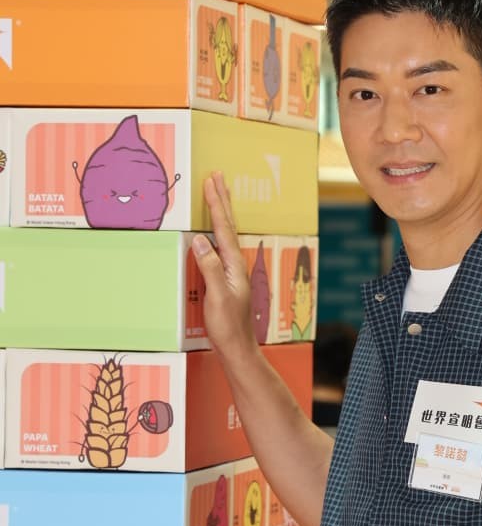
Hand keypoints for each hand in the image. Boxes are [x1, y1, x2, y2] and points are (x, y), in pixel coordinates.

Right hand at [193, 173, 257, 360]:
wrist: (237, 348)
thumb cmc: (227, 326)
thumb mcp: (217, 296)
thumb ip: (210, 268)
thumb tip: (200, 240)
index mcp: (233, 265)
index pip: (223, 228)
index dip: (216, 204)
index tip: (211, 182)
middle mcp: (235, 264)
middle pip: (228, 225)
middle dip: (222, 200)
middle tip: (218, 176)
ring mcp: (232, 272)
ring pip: (226, 234)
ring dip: (221, 212)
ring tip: (220, 194)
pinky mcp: (226, 280)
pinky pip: (221, 246)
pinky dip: (217, 231)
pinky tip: (215, 232)